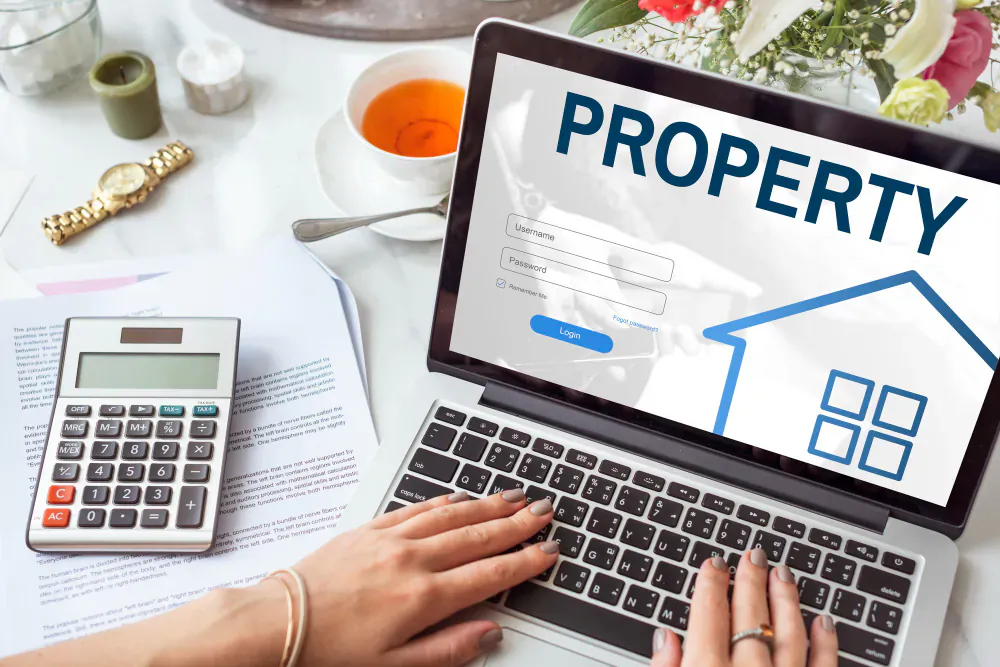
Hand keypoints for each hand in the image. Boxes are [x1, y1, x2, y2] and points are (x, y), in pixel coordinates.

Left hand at [283, 489, 556, 665]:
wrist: (275, 625)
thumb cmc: (328, 653)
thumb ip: (448, 650)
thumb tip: (489, 634)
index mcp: (423, 598)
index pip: (489, 574)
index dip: (524, 561)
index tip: (547, 551)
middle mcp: (411, 561)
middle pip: (477, 536)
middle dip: (516, 523)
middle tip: (544, 511)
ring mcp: (389, 540)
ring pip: (451, 515)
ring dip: (487, 505)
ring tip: (514, 497)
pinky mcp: (368, 530)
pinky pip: (416, 508)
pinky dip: (444, 501)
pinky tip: (459, 497)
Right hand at [650, 550, 837, 666]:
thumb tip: (665, 640)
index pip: (708, 616)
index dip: (710, 584)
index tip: (713, 564)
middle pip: (749, 616)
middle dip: (750, 581)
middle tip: (753, 555)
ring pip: (789, 635)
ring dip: (786, 601)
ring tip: (782, 574)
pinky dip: (825, 643)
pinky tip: (823, 621)